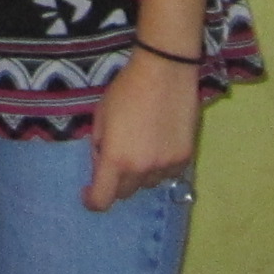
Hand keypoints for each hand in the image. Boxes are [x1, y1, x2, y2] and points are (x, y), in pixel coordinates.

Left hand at [84, 47, 200, 211]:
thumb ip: (100, 146)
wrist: (165, 72)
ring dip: (140, 174)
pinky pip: (168, 174)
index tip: (88, 193)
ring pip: (148, 184)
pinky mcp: (185, 158)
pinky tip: (158, 144)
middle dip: (116, 182)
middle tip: (116, 159)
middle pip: (125, 193)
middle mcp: (142, 169)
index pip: (102, 199)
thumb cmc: (126, 90)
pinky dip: (160, 166)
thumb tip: (101, 165)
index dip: (92, 201)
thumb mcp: (100, 117)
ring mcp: (166, 166)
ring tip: (140, 146)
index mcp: (116, 159)